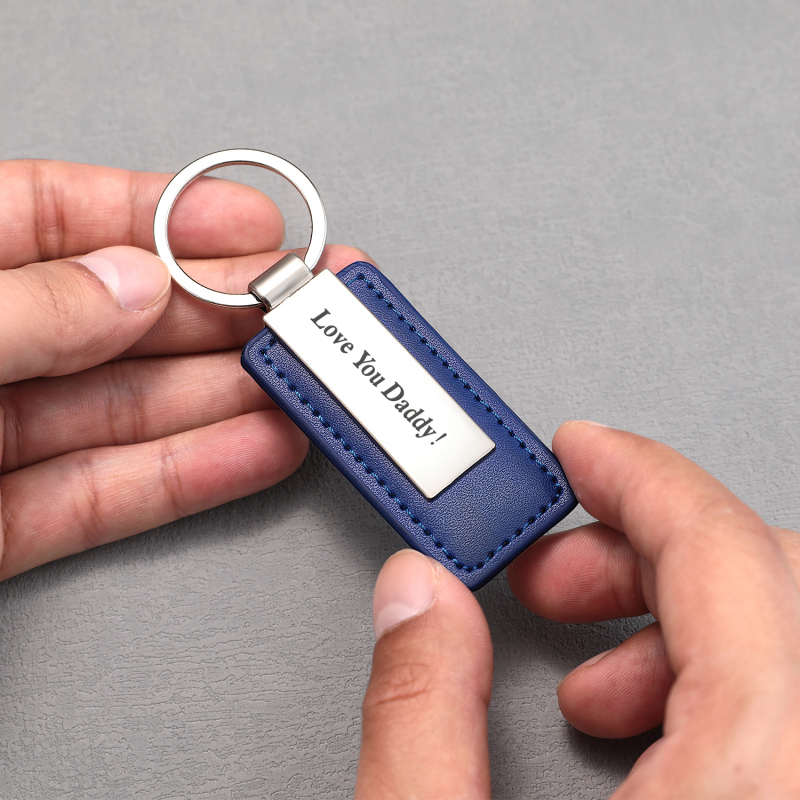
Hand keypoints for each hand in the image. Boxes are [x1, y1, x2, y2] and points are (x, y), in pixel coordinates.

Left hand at [0, 159, 365, 579]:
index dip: (160, 214)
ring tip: (305, 384)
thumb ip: (25, 311)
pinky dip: (186, 478)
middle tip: (304, 310)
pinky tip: (257, 451)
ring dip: (226, 397)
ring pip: (126, 411)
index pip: (49, 216)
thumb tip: (130, 284)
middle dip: (219, 312)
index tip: (248, 223)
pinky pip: (102, 497)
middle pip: (114, 320)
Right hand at [355, 422, 799, 797]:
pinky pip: (793, 708)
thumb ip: (420, 714)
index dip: (640, 478)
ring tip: (586, 672)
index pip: (722, 552)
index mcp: (757, 777)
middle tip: (555, 572)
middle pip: (768, 581)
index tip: (584, 452)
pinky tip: (639, 731)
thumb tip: (415, 597)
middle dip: (645, 551)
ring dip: (682, 625)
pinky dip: (717, 689)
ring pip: (784, 642)